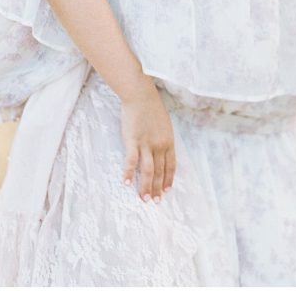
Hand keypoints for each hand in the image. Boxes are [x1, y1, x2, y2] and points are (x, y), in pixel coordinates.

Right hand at [120, 79, 175, 202]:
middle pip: (159, 171)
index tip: (166, 191)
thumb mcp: (163, 124)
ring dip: (146, 186)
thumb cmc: (151, 106)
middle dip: (157, 188)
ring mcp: (146, 144)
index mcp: (168, 141)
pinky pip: (131, 161)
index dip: (168, 179)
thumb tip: (161, 150)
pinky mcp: (133, 140)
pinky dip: (129, 173)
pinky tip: (125, 183)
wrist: (140, 94)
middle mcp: (160, 145)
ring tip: (144, 199)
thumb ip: (163, 138)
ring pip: (148, 171)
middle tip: (155, 202)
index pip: (170, 166)